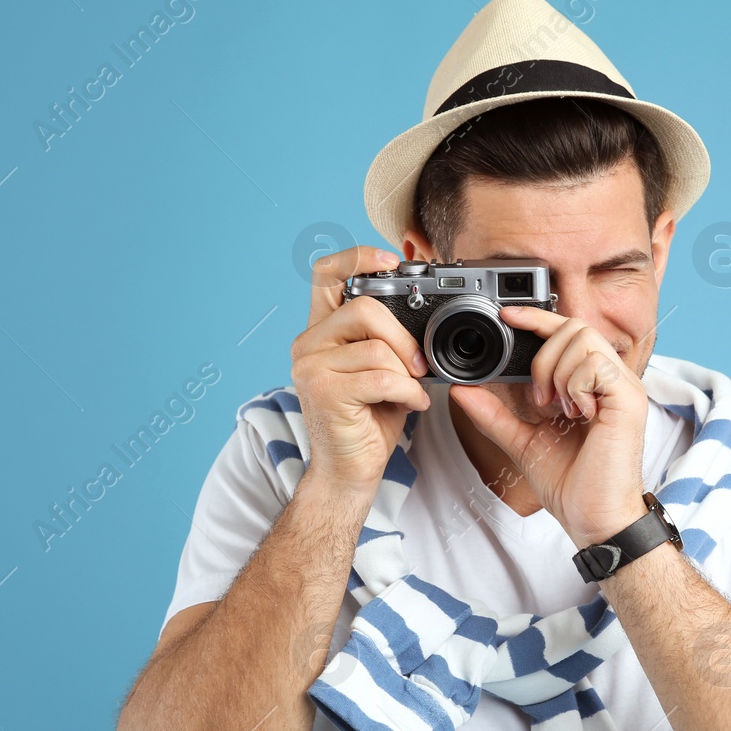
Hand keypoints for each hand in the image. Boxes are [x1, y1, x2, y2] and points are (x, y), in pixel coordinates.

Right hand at [290, 245, 429, 498]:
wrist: (349, 473)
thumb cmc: (367, 420)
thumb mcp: (380, 370)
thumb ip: (386, 338)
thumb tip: (424, 314)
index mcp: (320, 332)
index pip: (326, 273)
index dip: (358, 257)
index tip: (391, 261)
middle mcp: (307, 344)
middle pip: (362, 309)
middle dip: (403, 336)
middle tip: (418, 363)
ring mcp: (310, 367)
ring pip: (375, 347)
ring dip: (406, 372)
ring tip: (411, 391)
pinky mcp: (323, 392)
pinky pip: (380, 377)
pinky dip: (407, 392)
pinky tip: (411, 405)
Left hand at [448, 306, 649, 549]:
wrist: (593, 518)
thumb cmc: (571, 484)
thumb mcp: (522, 441)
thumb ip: (494, 414)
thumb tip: (463, 390)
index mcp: (592, 385)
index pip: (568, 333)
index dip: (537, 318)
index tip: (506, 317)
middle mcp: (612, 380)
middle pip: (575, 327)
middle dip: (543, 356)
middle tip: (539, 399)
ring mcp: (624, 387)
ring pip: (582, 340)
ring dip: (557, 373)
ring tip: (558, 410)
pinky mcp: (629, 398)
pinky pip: (594, 364)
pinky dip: (573, 386)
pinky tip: (576, 415)